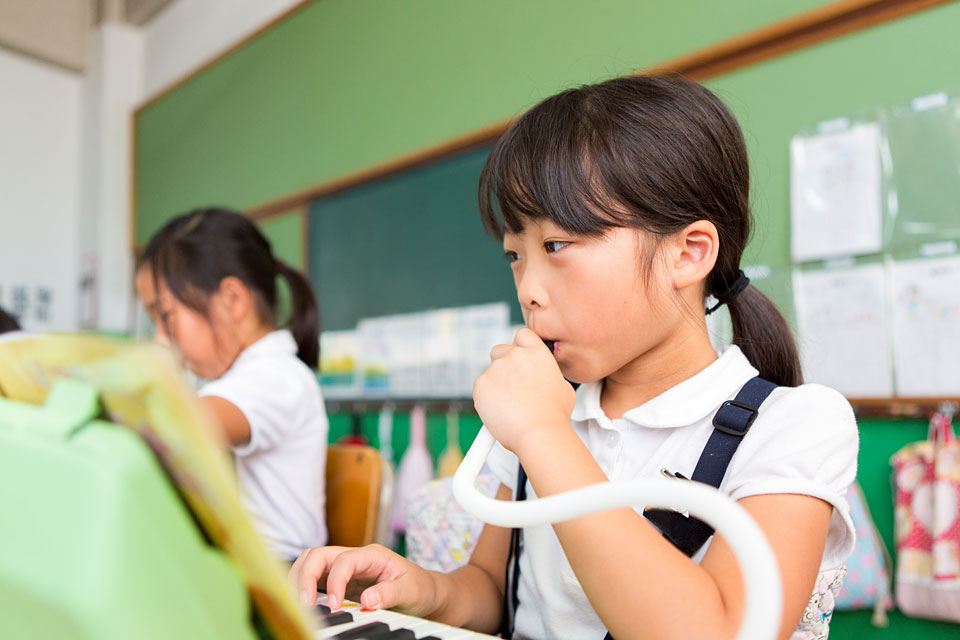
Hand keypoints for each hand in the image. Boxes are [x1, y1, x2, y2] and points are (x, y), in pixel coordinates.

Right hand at [289, 544, 439, 616]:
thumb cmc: (420, 588)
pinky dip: (305, 588)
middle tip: (303, 604)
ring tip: (298, 604)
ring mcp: (346, 569)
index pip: (344, 560)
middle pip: (319, 555)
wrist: (425, 593)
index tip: (334, 606)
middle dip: (305, 575)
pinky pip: (316, 579)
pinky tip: (305, 604)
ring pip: (312, 563)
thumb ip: (390, 593)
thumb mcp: (411, 590)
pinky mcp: (341, 582)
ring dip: (300, 579)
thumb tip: (367, 601)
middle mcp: (355, 557)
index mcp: (372, 555)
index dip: (334, 581)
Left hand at [472, 328, 575, 456]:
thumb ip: (546, 374)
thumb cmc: (553, 416)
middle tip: (511, 388)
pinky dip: (486, 400)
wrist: (539, 432)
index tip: (519, 359)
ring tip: (510, 408)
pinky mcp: (481, 384)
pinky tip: (501, 413)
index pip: (522, 335)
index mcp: (537, 354)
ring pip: (489, 374)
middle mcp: (516, 356)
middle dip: (502, 366)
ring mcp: (496, 369)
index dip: (518, 346)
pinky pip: (481, 389)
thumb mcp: (561, 387)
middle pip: (500, 351)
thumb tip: (541, 378)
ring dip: (496, 386)